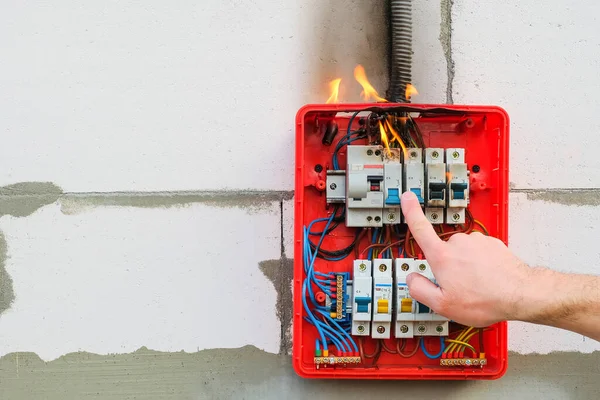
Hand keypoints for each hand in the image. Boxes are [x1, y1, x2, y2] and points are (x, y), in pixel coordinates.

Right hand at [400, 191, 529, 326]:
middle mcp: (458, 243)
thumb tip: (412, 278)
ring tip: (477, 285)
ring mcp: (477, 241)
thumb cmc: (484, 301)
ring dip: (466, 265)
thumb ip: (419, 289)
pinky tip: (488, 279)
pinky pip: (479, 252)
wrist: (521, 295)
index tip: (407, 197)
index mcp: (442, 256)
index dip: (411, 211)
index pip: (420, 228)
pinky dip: (481, 264)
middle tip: (459, 286)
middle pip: (443, 250)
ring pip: (462, 252)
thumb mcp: (442, 305)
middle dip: (448, 266)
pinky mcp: (493, 243)